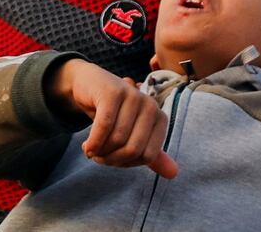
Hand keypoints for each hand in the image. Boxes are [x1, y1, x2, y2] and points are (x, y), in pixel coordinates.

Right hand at [50, 59, 177, 177]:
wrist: (90, 85)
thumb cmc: (113, 113)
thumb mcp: (133, 135)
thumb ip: (152, 155)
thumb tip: (174, 174)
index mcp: (159, 118)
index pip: (147, 156)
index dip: (126, 163)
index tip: (113, 158)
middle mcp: (150, 105)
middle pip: (133, 149)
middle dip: (111, 160)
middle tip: (98, 156)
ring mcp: (133, 96)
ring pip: (118, 139)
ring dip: (99, 151)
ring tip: (91, 149)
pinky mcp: (113, 92)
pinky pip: (104, 126)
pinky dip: (93, 141)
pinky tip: (86, 145)